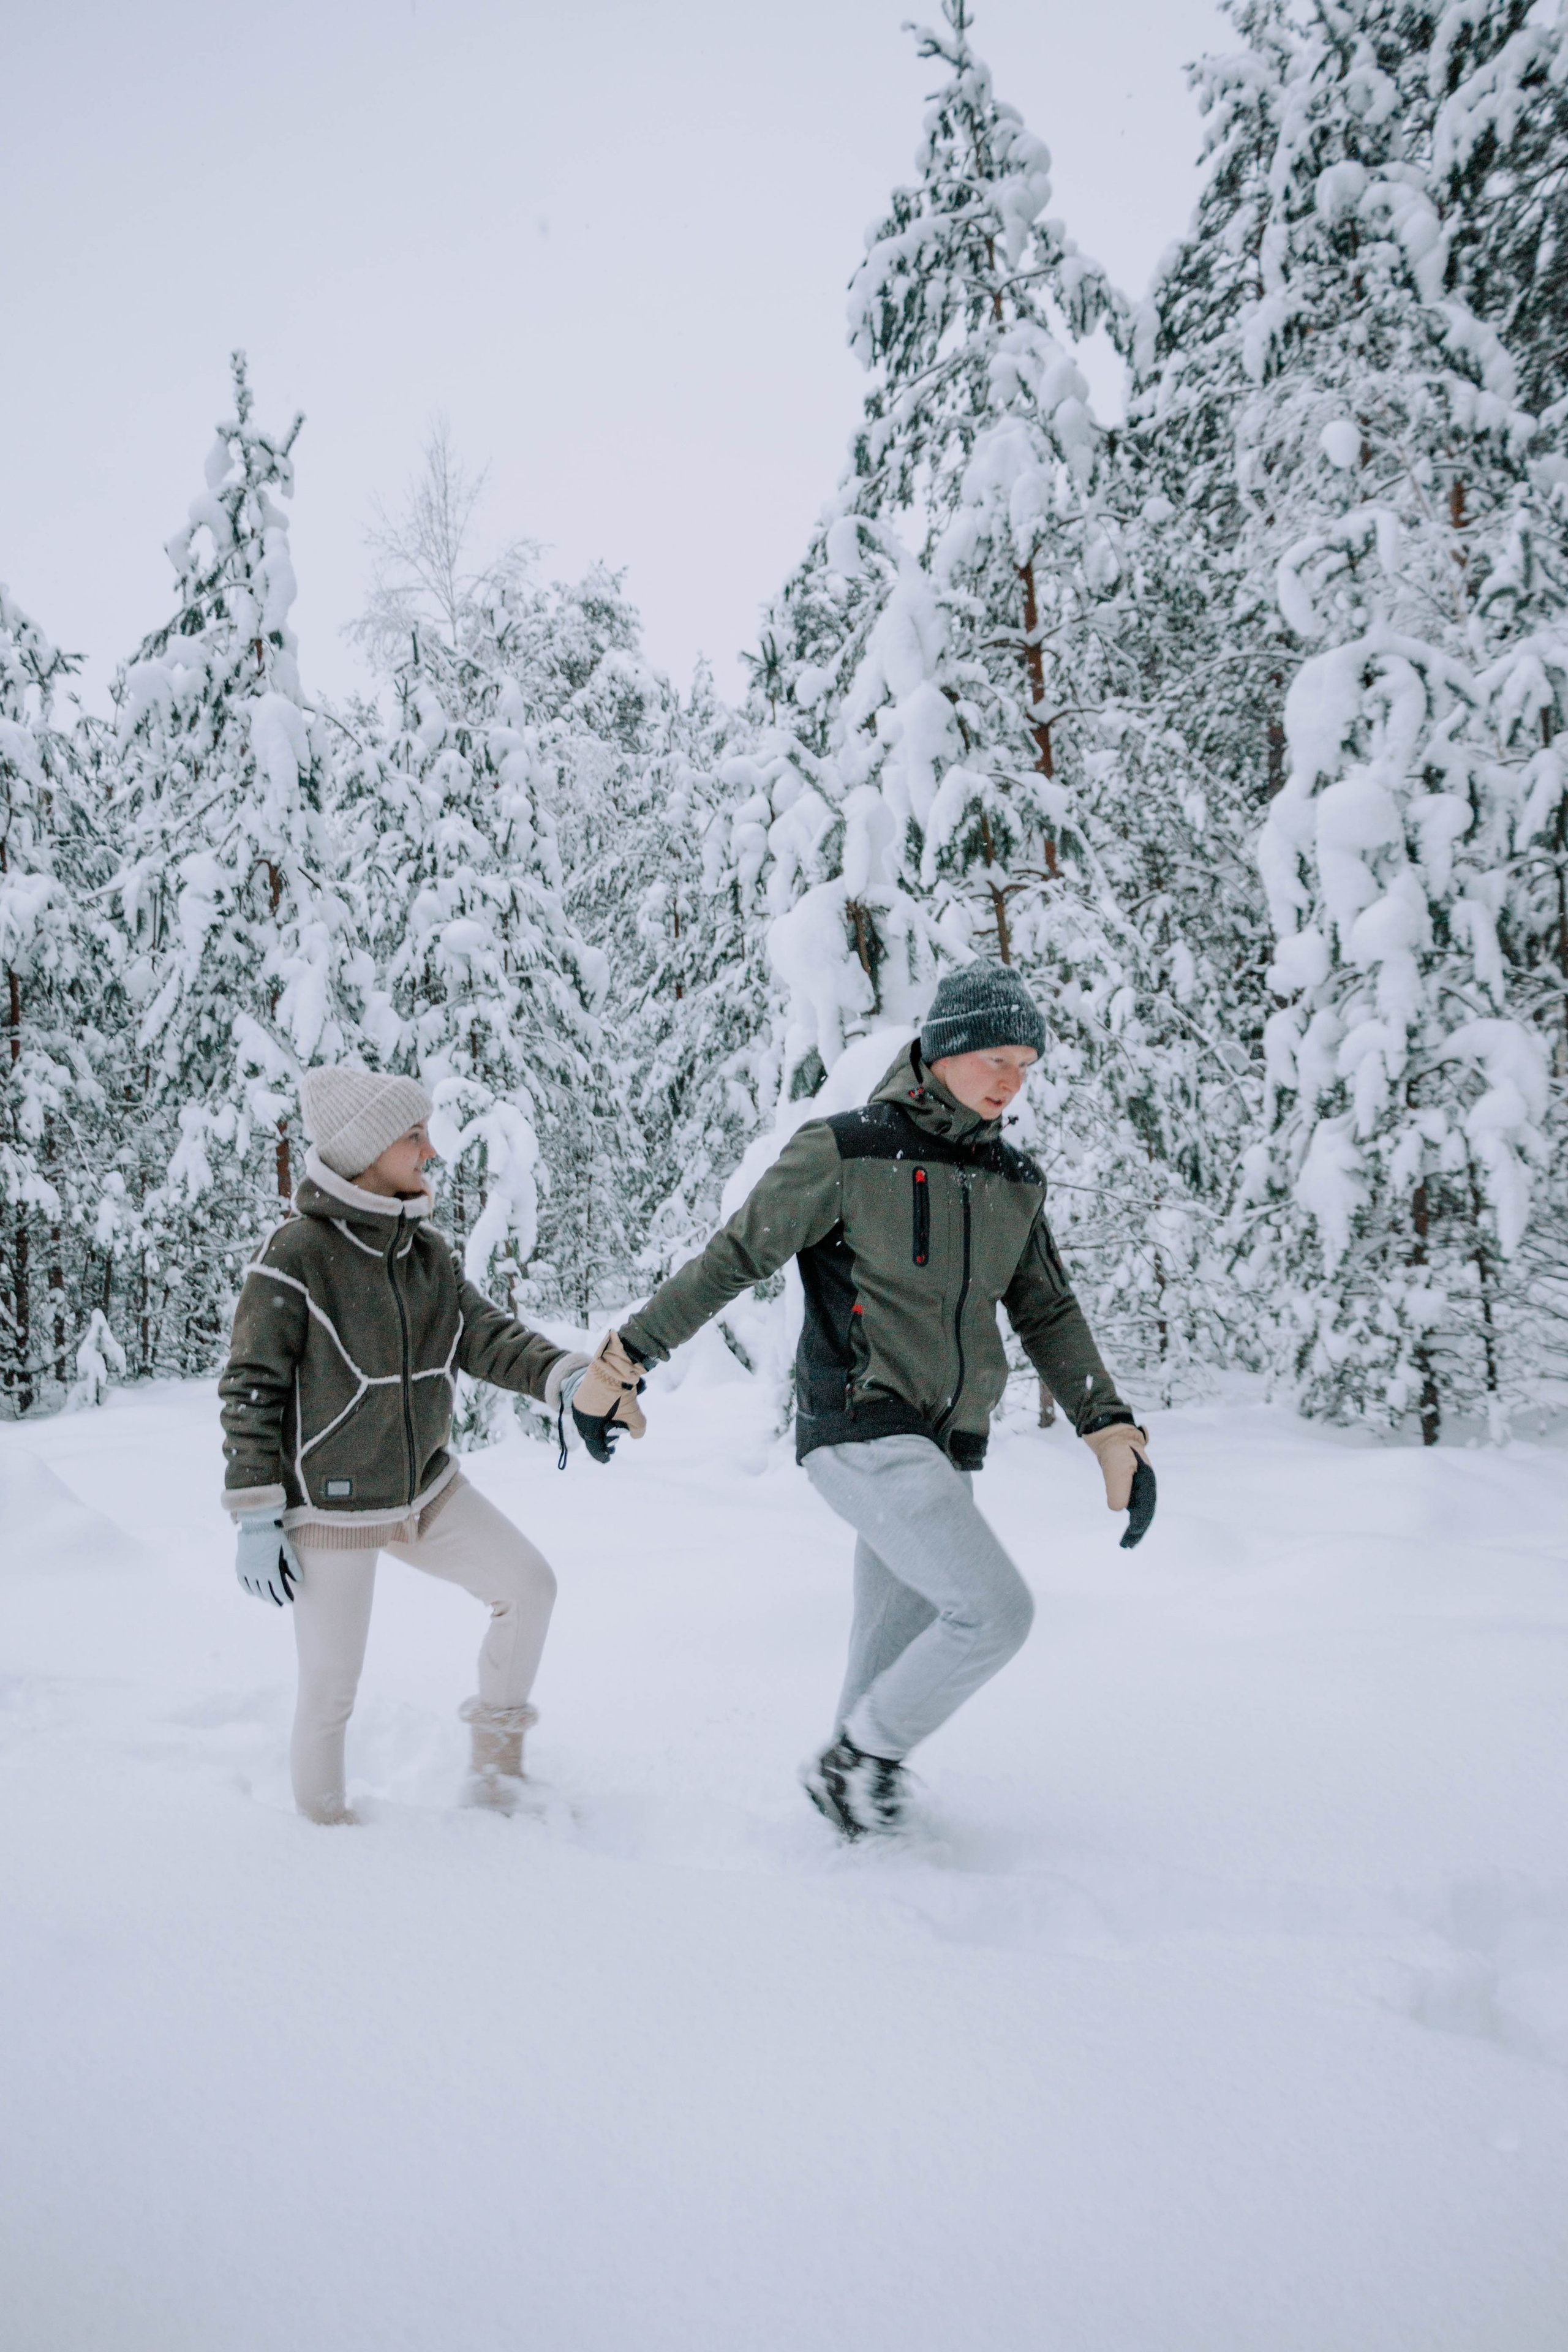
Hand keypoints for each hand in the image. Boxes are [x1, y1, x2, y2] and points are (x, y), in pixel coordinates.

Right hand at [235, 1510, 300, 1604]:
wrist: (256, 1525)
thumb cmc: (274, 1537)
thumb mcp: (287, 1551)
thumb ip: (293, 1566)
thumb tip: (299, 1580)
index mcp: (271, 1571)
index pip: (279, 1591)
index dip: (285, 1598)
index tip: (289, 1601)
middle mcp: (257, 1574)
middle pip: (266, 1593)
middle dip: (274, 1600)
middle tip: (280, 1603)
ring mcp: (247, 1571)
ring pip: (255, 1590)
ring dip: (263, 1596)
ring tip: (269, 1598)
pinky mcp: (240, 1566)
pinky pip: (243, 1583)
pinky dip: (249, 1590)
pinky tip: (254, 1593)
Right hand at [569, 1331, 647, 1465]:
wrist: (614, 1357)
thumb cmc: (620, 1390)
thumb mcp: (633, 1412)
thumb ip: (637, 1428)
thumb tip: (636, 1434)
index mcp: (587, 1422)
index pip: (593, 1445)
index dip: (602, 1454)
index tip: (607, 1459)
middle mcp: (580, 1412)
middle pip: (593, 1430)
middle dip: (607, 1434)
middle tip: (617, 1436)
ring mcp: (583, 1398)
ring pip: (597, 1415)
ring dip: (611, 1416)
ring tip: (626, 1411)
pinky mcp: (588, 1387)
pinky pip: (598, 1402)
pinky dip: (609, 1404)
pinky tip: (624, 1397)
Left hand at [1082, 1421, 1154, 1545]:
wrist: (1113, 1437)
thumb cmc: (1116, 1450)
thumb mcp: (1115, 1466)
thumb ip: (1118, 1486)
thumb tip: (1118, 1509)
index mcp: (1148, 1482)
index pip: (1146, 1508)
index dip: (1140, 1523)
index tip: (1132, 1534)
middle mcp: (1147, 1486)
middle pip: (1146, 1513)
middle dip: (1138, 1531)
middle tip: (1127, 1546)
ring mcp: (1141, 1487)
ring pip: (1141, 1511)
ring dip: (1136, 1527)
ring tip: (1127, 1544)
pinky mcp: (1133, 1487)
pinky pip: (1136, 1506)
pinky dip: (1132, 1518)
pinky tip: (1128, 1528)